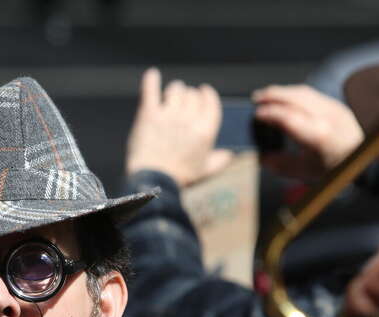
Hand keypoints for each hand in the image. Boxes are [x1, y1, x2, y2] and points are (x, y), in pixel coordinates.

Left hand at [126, 68, 232, 187]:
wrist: (153, 180)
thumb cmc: (180, 177)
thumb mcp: (204, 170)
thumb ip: (219, 160)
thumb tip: (229, 154)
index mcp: (206, 130)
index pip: (210, 102)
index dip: (207, 94)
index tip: (203, 91)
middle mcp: (189, 118)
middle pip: (192, 95)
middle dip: (189, 94)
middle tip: (185, 98)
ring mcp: (168, 114)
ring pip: (174, 90)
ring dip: (175, 89)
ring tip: (171, 92)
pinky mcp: (149, 114)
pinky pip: (151, 90)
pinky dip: (151, 80)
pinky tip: (152, 74)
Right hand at [251, 84, 363, 180]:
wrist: (364, 162)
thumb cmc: (334, 169)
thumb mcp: (304, 172)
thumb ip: (280, 165)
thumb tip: (262, 157)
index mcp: (319, 137)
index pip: (290, 117)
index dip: (271, 113)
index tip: (256, 115)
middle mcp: (328, 118)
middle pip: (296, 98)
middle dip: (273, 95)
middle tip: (256, 98)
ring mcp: (334, 109)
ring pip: (304, 92)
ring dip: (283, 92)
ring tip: (266, 96)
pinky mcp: (336, 105)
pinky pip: (312, 94)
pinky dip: (294, 94)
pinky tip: (284, 99)